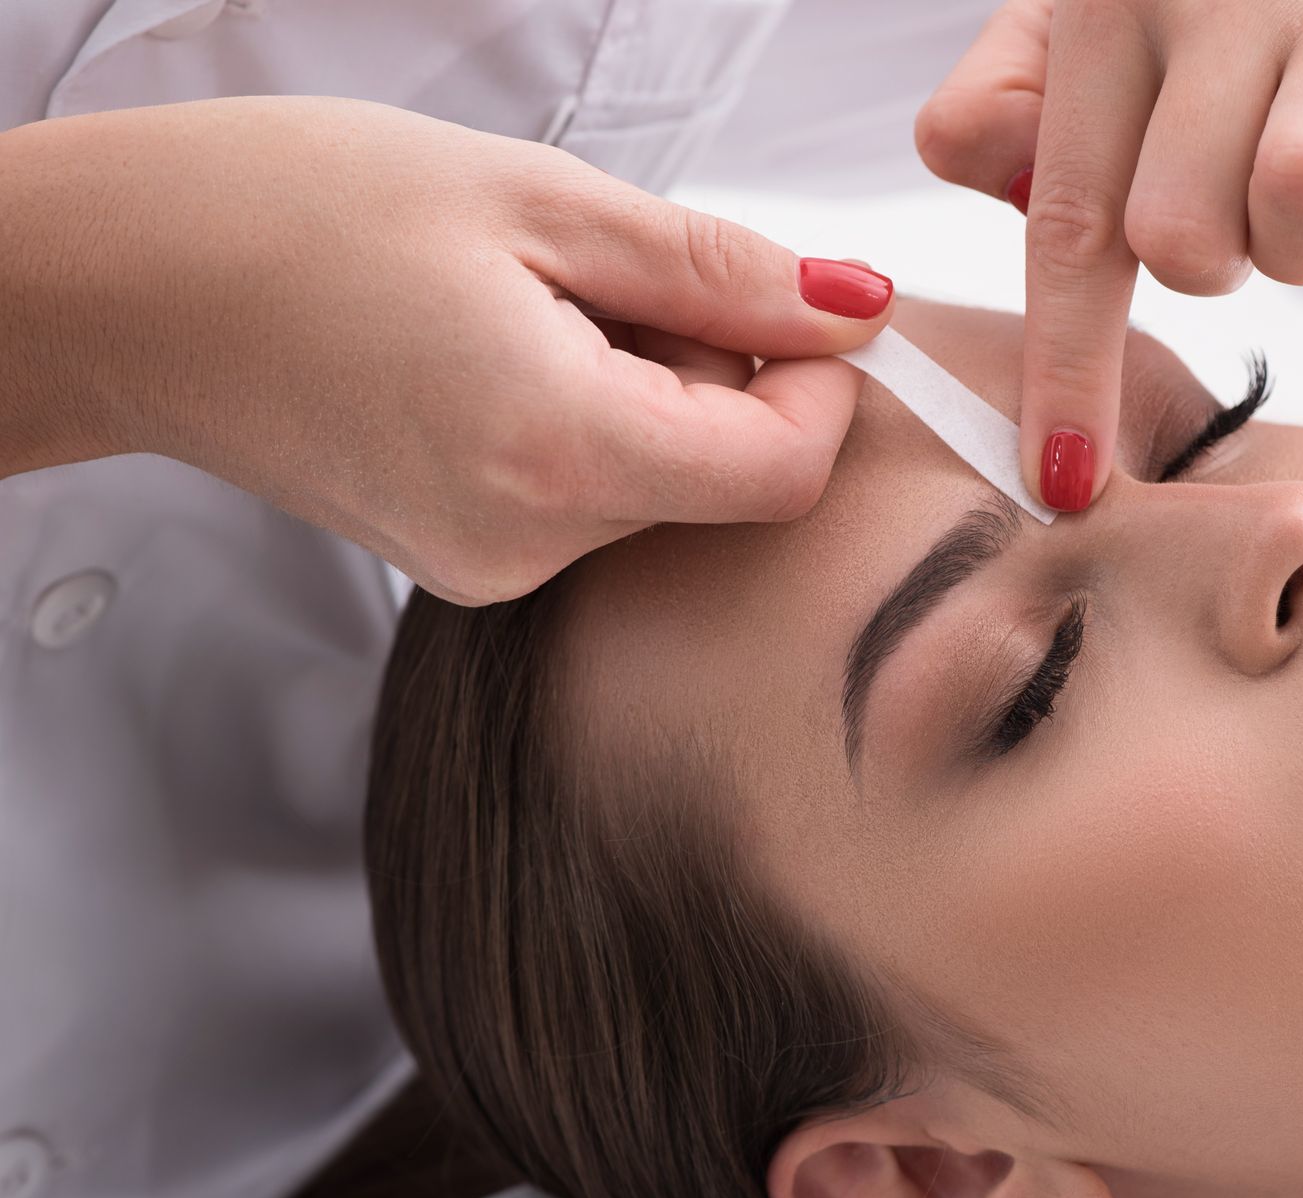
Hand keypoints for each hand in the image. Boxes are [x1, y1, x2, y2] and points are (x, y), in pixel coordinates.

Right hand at [0, 96, 894, 603]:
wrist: (130, 285)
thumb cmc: (293, 216)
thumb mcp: (537, 201)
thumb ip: (716, 269)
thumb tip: (850, 307)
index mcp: (556, 451)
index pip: (782, 475)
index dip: (818, 387)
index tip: (788, 309)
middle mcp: (527, 545)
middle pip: (723, 481)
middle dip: (713, 372)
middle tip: (602, 279)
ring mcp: (491, 569)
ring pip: (659, 487)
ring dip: (645, 392)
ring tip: (526, 310)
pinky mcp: (464, 562)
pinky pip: (589, 499)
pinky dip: (589, 422)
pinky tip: (501, 355)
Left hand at [916, 0, 1302, 509]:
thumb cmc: (1234, 1)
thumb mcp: (1110, 29)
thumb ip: (1011, 98)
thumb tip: (972, 163)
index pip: (1067, 220)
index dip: (1064, 369)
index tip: (1062, 483)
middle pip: (1182, 242)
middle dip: (1212, 267)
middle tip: (1242, 201)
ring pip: (1301, 212)